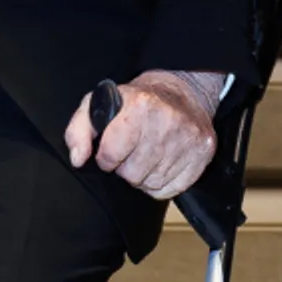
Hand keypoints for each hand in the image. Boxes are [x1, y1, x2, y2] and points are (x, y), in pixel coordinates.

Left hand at [66, 70, 218, 200]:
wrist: (181, 91)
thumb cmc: (135, 102)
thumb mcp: (98, 105)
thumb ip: (79, 131)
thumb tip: (78, 159)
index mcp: (139, 105)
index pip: (110, 155)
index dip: (106, 158)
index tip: (111, 150)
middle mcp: (167, 120)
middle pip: (132, 174)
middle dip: (126, 167)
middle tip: (132, 151)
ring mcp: (188, 138)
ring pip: (152, 183)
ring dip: (145, 175)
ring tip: (147, 155)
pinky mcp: (203, 152)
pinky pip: (173, 189)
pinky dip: (163, 182)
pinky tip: (162, 163)